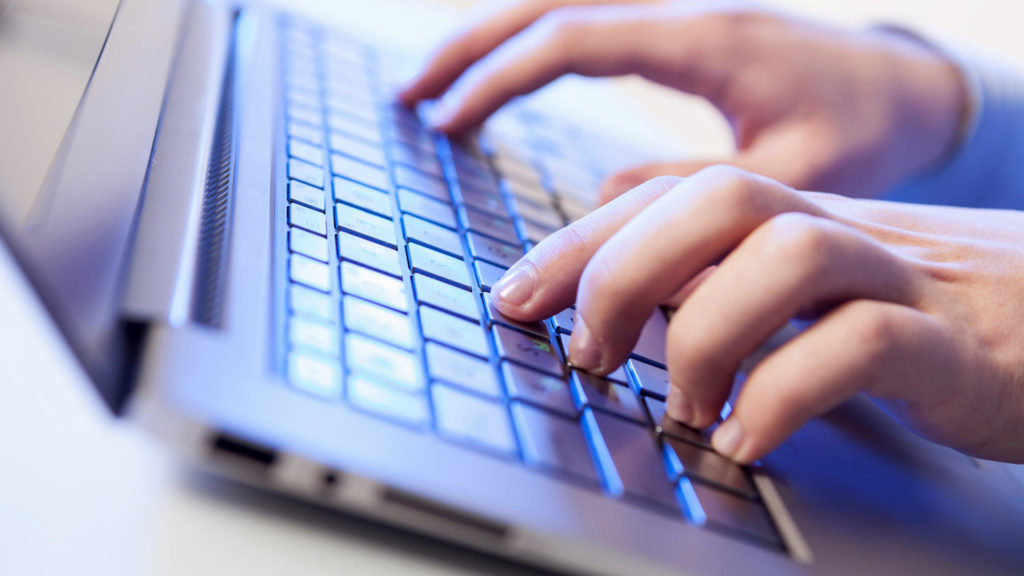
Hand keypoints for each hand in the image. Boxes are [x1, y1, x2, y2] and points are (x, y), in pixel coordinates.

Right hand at [400, 0, 965, 202]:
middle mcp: (681, 9)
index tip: (448, 122)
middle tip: (411, 96)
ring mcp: (676, 11)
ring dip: (491, 37)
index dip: (499, 77)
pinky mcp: (676, 27)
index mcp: (704, 38)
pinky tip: (502, 74)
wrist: (907, 88)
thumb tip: (602, 197)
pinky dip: (531, 43)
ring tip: (433, 84)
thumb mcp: (793, 176)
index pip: (572, 38)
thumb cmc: (861, 132)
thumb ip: (695, 190)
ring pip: (560, 2)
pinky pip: (586, 20)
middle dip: (469, 47)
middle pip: (548, 2)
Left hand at [490, 166, 1023, 463]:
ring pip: (785, 255)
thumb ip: (718, 268)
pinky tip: (750, 439)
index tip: (512, 297)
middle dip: (623, 271)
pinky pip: (864, 345)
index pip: (667, 197)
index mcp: (793, 217)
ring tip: (684, 407)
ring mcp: (898, 280)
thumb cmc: (924, 306)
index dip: (577, 242)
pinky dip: (787, 393)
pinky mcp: (955, 346)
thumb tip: (616, 268)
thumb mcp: (810, 281)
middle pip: (716, 201)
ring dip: (704, 334)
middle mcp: (836, 232)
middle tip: (588, 351)